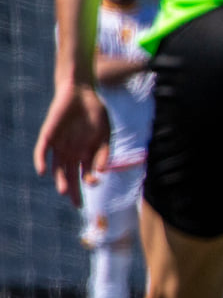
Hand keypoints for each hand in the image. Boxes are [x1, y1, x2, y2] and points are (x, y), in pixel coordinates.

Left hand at [33, 83, 110, 207]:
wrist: (81, 93)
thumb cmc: (96, 114)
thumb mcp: (105, 135)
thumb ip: (103, 153)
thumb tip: (100, 172)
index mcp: (86, 153)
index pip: (85, 174)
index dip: (88, 182)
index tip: (93, 185)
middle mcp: (71, 152)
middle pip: (70, 175)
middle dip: (73, 189)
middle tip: (76, 204)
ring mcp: (59, 145)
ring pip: (57, 166)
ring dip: (59, 179)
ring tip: (64, 191)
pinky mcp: (48, 135)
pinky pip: (42, 151)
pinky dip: (42, 161)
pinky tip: (43, 172)